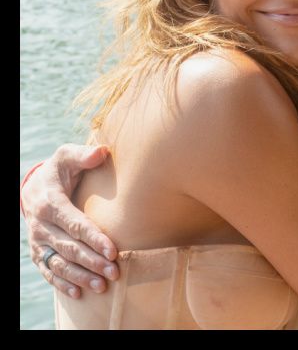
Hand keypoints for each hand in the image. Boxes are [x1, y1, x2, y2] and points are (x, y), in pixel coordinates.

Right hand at [22, 145, 119, 297]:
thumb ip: (83, 155)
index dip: (94, 239)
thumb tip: (102, 151)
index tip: (113, 251)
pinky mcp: (38, 252)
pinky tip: (78, 293)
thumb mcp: (67, 157)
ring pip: (59, 263)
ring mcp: (39, 242)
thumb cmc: (60, 170)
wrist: (34, 187)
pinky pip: (48, 271)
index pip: (76, 224)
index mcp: (51, 204)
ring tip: (102, 286)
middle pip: (70, 248)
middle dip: (92, 262)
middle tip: (114, 272)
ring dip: (80, 277)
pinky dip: (61, 283)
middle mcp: (42, 226)